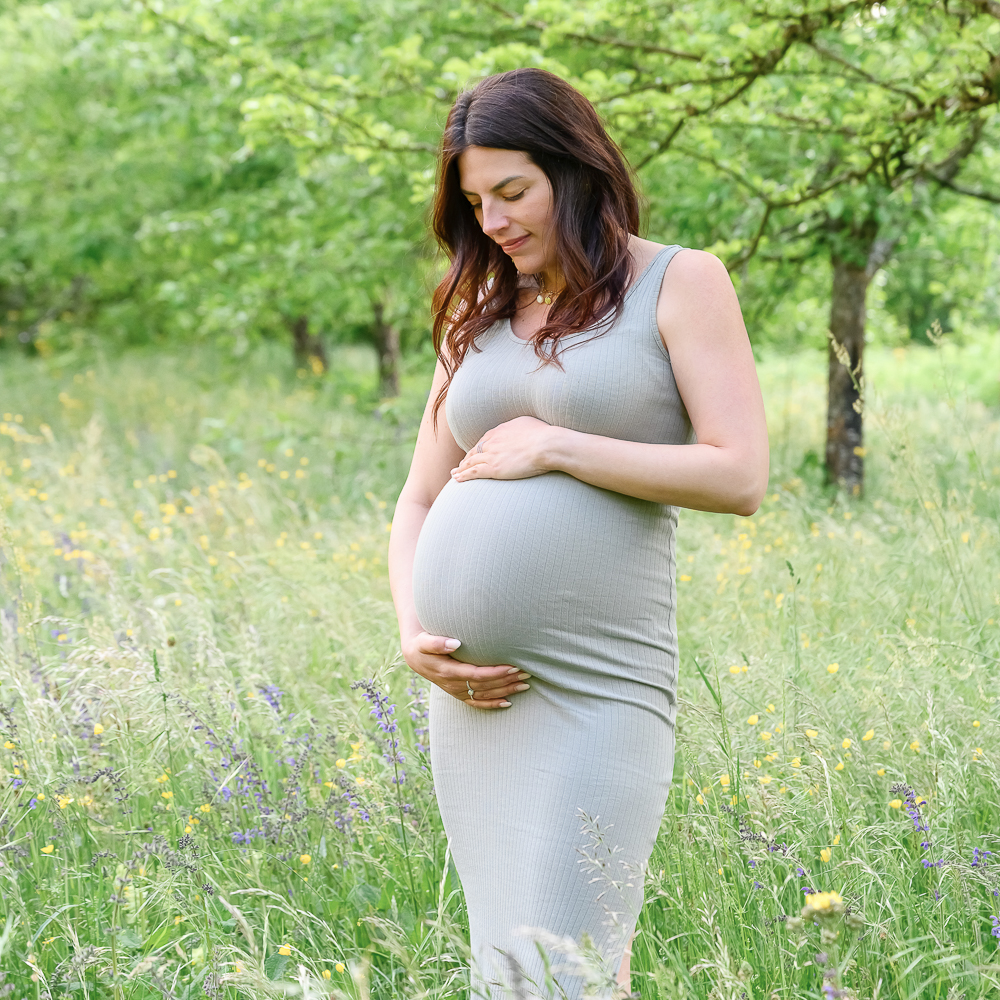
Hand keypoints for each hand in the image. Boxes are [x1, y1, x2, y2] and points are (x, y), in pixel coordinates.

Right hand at [401, 632, 530, 709]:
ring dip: (506, 691)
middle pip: (485, 686)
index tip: (512, 666)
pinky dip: (493, 704)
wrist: (415, 657)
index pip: (476, 674)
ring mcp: (457, 691)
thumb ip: (437, 642)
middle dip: (507, 680)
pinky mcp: (459, 694)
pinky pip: (477, 703)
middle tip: (526, 672)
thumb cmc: (422, 644)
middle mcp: (453, 685)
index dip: (495, 672)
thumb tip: (455, 643)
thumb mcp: (424, 641)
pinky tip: (508, 702)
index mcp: (447, 671)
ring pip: (485, 695)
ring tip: (525, 684)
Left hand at [451, 415, 558, 482]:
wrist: (546, 445)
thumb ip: (519, 427)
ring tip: (455, 474)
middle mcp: (492, 442)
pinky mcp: (493, 468)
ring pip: (471, 462)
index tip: (474, 453)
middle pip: (474, 451)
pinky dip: (463, 475)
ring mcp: (491, 455)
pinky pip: (473, 472)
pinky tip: (457, 479)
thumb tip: (521, 429)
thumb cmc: (544, 435)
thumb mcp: (529, 423)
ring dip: (461, 469)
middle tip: (460, 465)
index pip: (484, 440)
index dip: (478, 448)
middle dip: (466, 459)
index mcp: (500, 431)